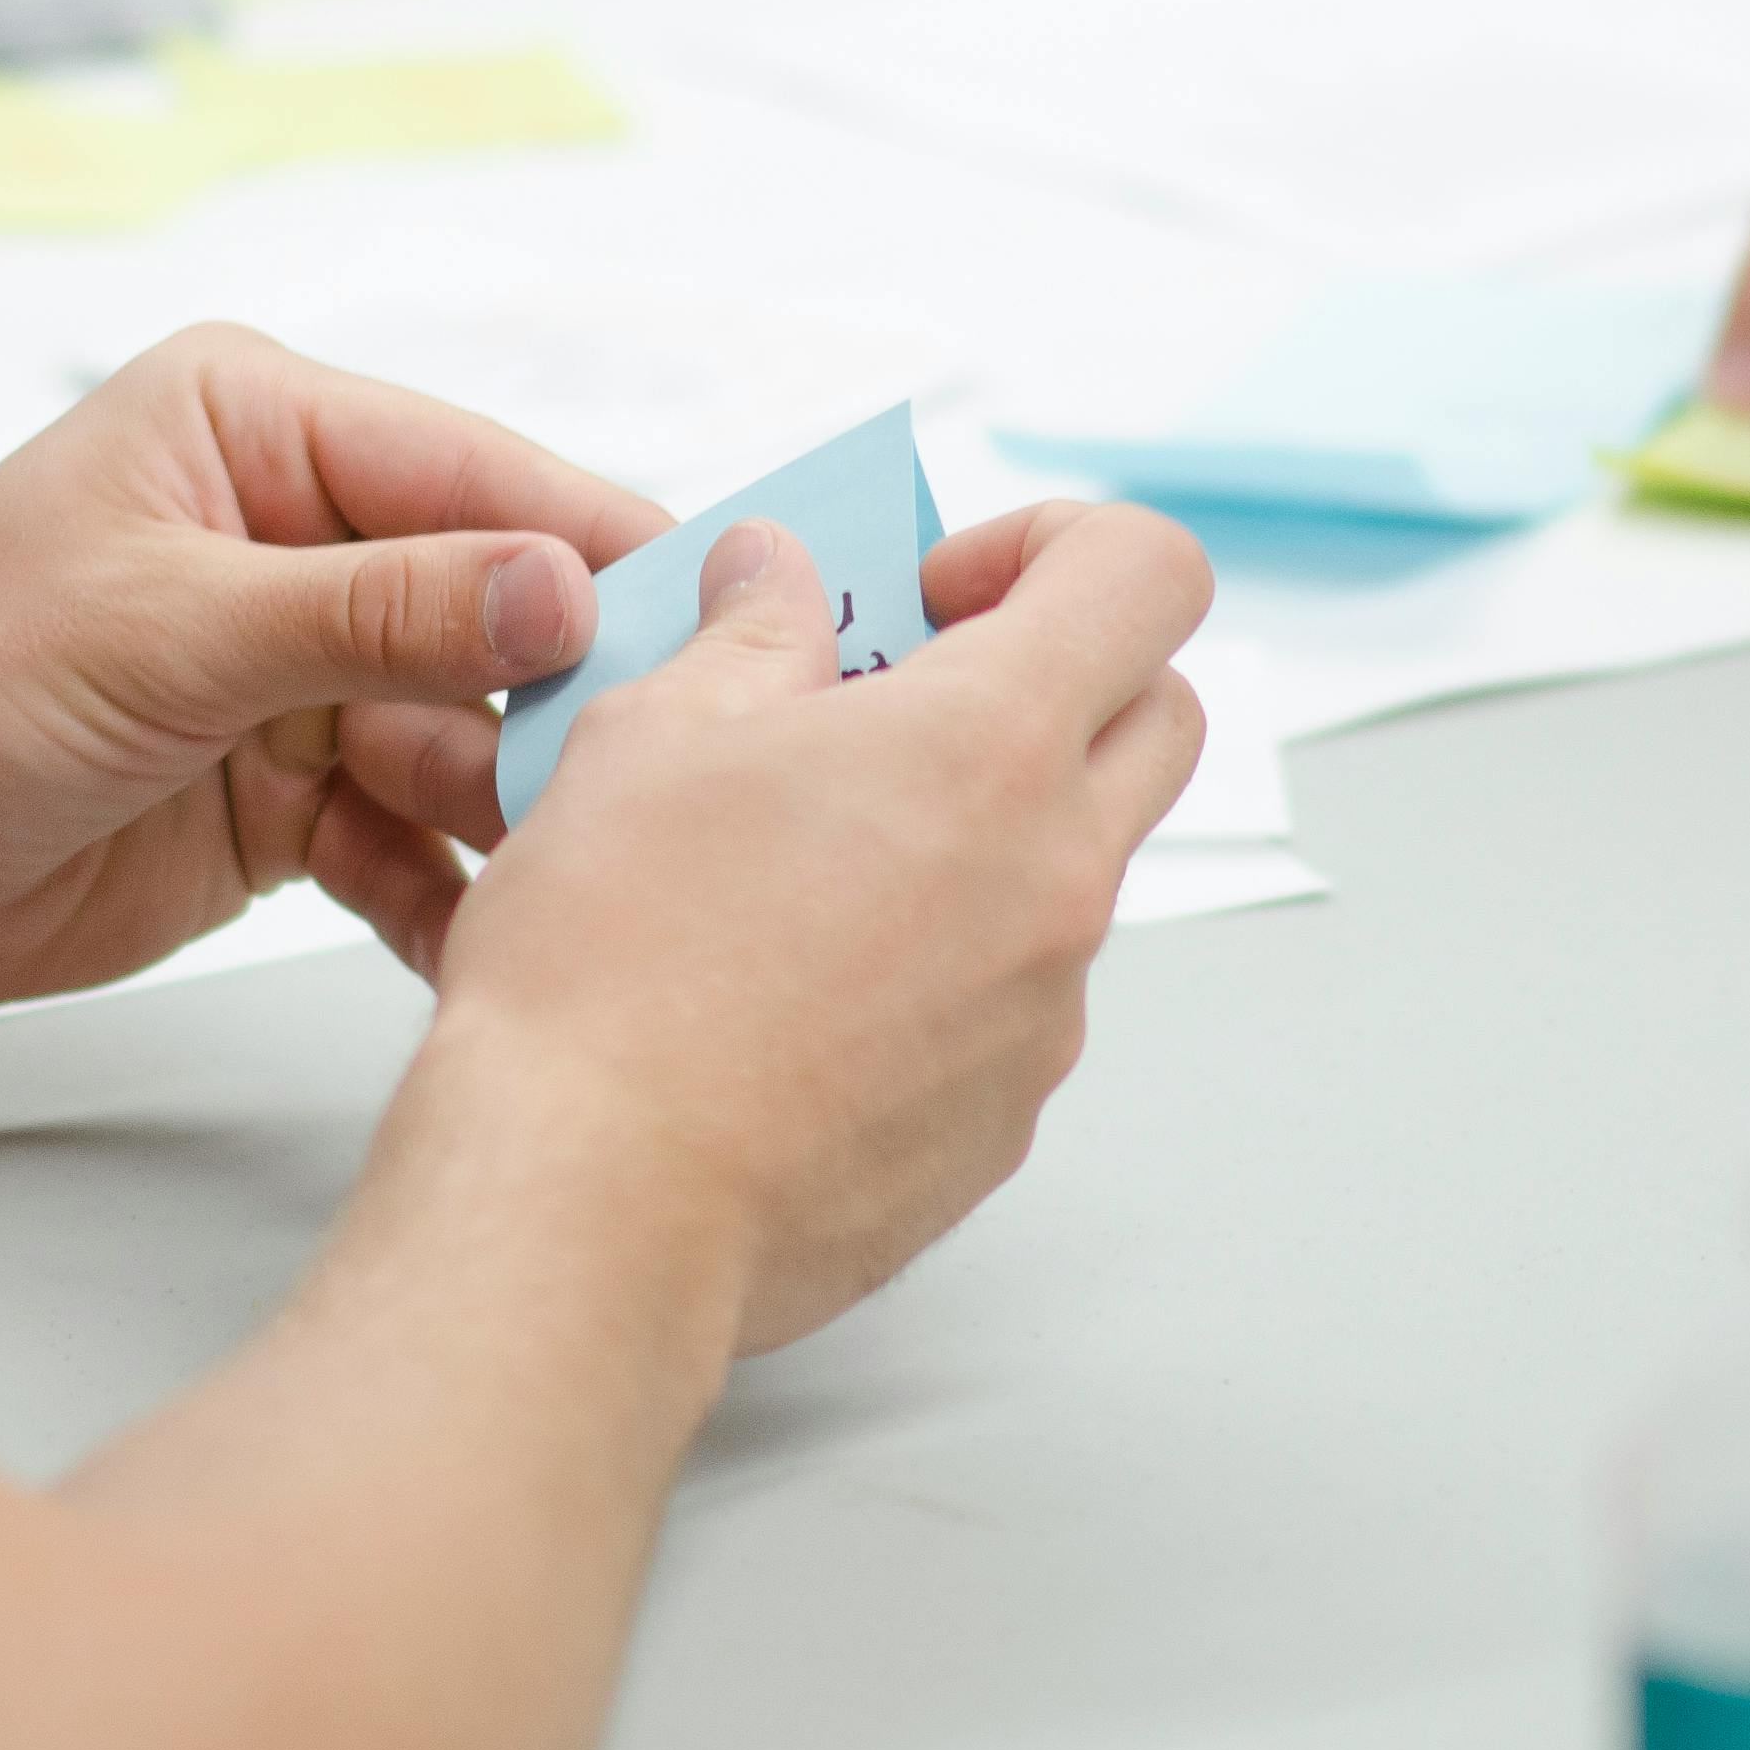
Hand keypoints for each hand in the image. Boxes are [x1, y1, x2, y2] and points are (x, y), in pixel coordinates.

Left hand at [0, 326, 666, 1012]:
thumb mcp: (167, 628)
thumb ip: (379, 612)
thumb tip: (569, 588)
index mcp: (265, 428)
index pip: (488, 479)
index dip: (608, 554)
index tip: (737, 632)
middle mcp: (301, 538)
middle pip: (505, 617)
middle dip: (577, 707)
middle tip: (671, 791)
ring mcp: (301, 676)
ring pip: (474, 743)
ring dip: (522, 820)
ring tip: (588, 891)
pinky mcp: (290, 798)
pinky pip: (414, 842)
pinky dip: (450, 899)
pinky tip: (498, 955)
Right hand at [407, 500, 1210, 1356]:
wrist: (591, 1204)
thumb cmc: (609, 964)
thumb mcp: (650, 735)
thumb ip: (749, 635)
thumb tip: (778, 575)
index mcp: (990, 746)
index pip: (1147, 576)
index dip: (1056, 545)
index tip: (937, 593)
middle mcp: (1055, 878)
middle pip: (1159, 718)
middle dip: (1057, 680)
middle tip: (901, 705)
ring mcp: (1044, 1014)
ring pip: (1072, 872)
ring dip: (981, 833)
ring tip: (805, 866)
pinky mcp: (1002, 1123)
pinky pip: (1010, 1003)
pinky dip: (937, 967)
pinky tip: (794, 995)